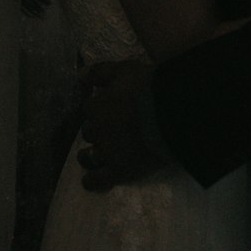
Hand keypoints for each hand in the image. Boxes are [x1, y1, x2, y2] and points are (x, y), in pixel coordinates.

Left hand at [77, 60, 158, 190]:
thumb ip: (99, 72)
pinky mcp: (119, 171)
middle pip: (89, 131)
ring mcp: (107, 152)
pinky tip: (90, 180)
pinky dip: (91, 180)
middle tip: (109, 129)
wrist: (171, 113)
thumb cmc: (148, 87)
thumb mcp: (123, 70)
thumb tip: (79, 76)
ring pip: (88, 156)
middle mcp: (98, 130)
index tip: (105, 108)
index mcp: (97, 105)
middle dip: (95, 130)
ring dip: (87, 156)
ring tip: (90, 156)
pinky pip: (97, 180)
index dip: (96, 108)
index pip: (88, 108)